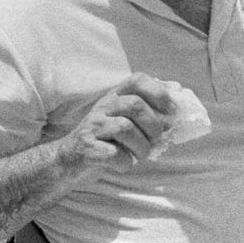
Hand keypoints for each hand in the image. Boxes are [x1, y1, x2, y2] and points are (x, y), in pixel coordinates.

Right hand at [61, 73, 178, 168]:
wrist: (69, 158)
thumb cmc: (106, 140)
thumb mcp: (125, 120)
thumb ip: (148, 115)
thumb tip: (174, 118)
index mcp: (116, 97)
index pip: (137, 80)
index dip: (159, 93)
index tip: (172, 112)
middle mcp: (103, 107)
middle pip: (135, 105)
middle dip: (154, 126)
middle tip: (155, 140)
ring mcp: (93, 125)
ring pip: (125, 128)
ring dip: (142, 147)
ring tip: (141, 154)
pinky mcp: (86, 147)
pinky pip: (113, 153)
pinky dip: (125, 162)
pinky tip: (124, 163)